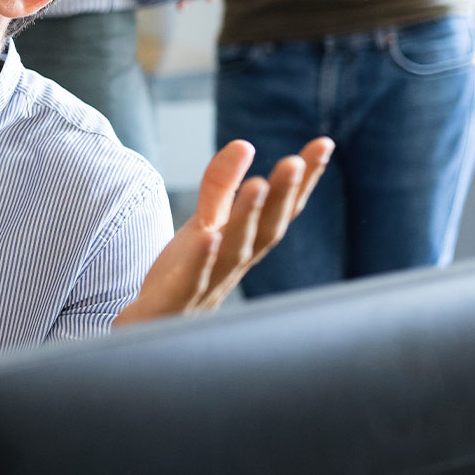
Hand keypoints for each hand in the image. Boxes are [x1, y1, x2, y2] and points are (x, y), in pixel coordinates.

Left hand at [114, 137, 333, 324]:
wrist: (151, 331)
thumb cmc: (186, 277)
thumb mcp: (204, 224)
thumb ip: (222, 187)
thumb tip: (245, 143)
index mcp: (246, 246)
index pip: (280, 211)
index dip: (303, 181)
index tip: (323, 144)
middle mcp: (235, 266)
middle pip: (266, 231)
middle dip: (283, 197)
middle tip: (295, 161)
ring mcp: (208, 286)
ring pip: (233, 252)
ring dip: (248, 219)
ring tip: (259, 184)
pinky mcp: (176, 302)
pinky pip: (191, 281)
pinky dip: (201, 260)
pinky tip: (207, 236)